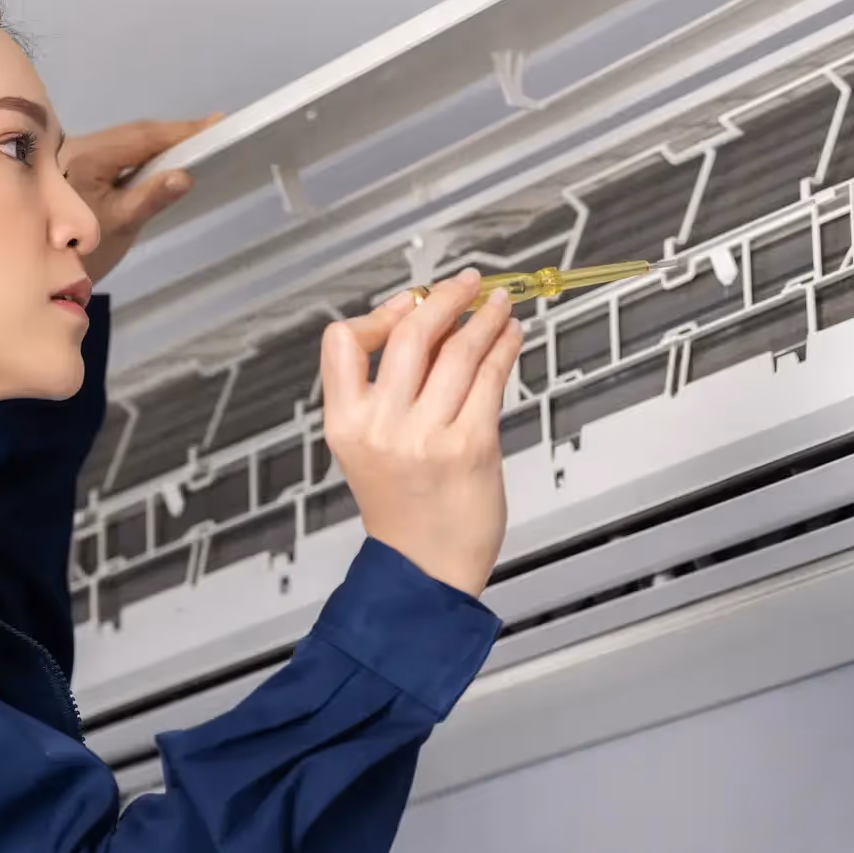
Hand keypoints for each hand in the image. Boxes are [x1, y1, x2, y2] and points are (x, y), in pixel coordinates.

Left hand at [61, 117, 220, 285]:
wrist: (42, 269)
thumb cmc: (81, 252)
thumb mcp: (121, 225)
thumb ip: (151, 197)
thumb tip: (185, 176)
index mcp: (88, 157)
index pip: (141, 137)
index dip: (179, 131)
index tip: (214, 124)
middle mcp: (80, 146)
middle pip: (135, 133)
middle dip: (173, 133)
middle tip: (213, 131)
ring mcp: (77, 154)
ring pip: (127, 140)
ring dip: (160, 142)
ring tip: (196, 142)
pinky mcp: (79, 165)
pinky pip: (119, 151)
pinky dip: (144, 152)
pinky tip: (163, 157)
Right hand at [318, 269, 523, 595]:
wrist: (426, 569)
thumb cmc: (404, 508)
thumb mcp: (369, 447)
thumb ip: (389, 391)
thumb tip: (432, 323)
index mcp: (346, 424)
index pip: (343, 342)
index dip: (379, 314)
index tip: (411, 304)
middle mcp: (383, 427)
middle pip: (412, 335)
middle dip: (446, 298)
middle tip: (467, 283)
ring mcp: (428, 436)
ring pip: (459, 351)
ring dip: (485, 316)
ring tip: (499, 304)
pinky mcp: (472, 446)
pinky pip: (490, 379)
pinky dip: (504, 348)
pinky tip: (510, 336)